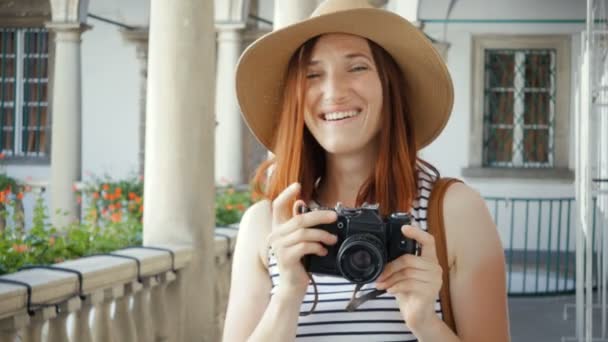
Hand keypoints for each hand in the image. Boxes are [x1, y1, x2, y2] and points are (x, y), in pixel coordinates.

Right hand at [267, 182, 337, 297]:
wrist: (292, 288)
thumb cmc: (298, 264)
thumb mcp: (299, 241)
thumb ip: (299, 225)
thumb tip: (301, 203)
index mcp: (278, 229)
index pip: (278, 206)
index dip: (286, 194)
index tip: (297, 185)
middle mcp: (275, 236)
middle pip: (299, 219)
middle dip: (319, 216)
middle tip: (334, 217)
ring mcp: (279, 247)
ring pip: (303, 232)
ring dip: (322, 235)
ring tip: (333, 240)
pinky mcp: (285, 258)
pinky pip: (304, 246)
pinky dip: (317, 247)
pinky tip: (323, 251)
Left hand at [375, 225, 442, 333]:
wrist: (418, 316)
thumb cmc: (409, 293)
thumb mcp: (403, 276)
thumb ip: (399, 264)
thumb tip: (382, 257)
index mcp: (429, 260)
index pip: (428, 241)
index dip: (417, 232)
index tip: (404, 228)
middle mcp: (435, 268)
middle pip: (409, 259)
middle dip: (390, 267)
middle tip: (379, 276)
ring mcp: (435, 280)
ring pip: (407, 272)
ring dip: (390, 279)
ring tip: (382, 285)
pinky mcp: (430, 291)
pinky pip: (409, 283)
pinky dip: (395, 286)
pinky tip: (390, 290)